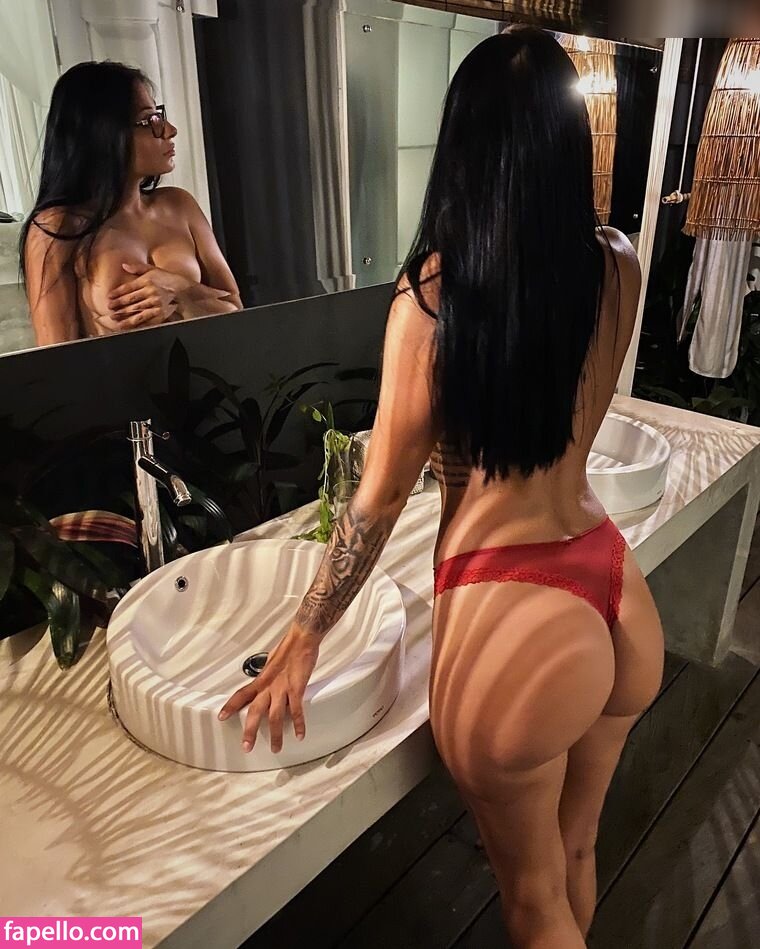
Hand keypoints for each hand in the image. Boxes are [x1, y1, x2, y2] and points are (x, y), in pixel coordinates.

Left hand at [106, 262, 190, 326]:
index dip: (117, 293)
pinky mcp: (160, 314)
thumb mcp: (154, 269)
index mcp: (147, 281)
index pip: (128, 288)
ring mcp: (155, 304)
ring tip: (115, 319)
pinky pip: (145, 320)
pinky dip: (135, 323)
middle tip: (110, 309)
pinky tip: (128, 326)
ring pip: (135, 311)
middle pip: (130, 300)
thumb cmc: (170, 279)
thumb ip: (138, 267)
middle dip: (118, 305)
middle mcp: (150, 292)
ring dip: (124, 316)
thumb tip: (124, 266)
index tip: (109, 297)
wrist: (186, 291)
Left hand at [218, 623, 320, 753]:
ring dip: (276, 734)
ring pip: (275, 716)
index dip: (230, 706)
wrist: (301, 639)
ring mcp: (282, 688)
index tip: (221, 717)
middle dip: (250, 731)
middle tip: (246, 746)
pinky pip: (296, 710)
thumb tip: (264, 683)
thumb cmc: (288, 649)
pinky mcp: (297, 688)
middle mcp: (269, 686)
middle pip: (255, 712)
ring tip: (276, 747)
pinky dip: (298, 724)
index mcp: (262, 680)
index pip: (242, 694)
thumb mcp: (270, 664)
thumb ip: (266, 677)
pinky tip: (300, 735)